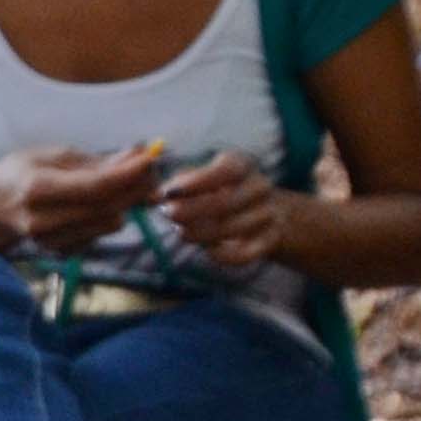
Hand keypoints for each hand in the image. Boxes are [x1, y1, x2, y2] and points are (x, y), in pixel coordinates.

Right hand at [0, 145, 164, 254]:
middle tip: (148, 168)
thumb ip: (94, 161)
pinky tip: (92, 205)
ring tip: (117, 184)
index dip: (128, 173)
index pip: (95, 186)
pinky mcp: (61, 252)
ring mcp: (53, 241)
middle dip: (136, 186)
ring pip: (111, 223)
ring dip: (123, 203)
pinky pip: (100, 234)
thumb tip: (137, 157)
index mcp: (37, 189)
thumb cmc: (16, 175)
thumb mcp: (48, 156)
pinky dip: (105, 217)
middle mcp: (45, 220)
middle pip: (109, 207)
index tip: (151, 156)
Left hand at [159, 150, 287, 270]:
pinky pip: (244, 254)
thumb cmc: (217, 190)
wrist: (262, 210)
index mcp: (241, 164)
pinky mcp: (270, 239)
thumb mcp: (199, 180)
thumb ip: (176, 186)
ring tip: (182, 231)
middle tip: (168, 215)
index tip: (168, 193)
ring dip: (200, 234)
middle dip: (190, 211)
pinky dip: (221, 255)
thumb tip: (151, 196)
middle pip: (225, 203)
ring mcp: (269, 213)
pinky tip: (208, 249)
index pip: (225, 171)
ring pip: (230, 229)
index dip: (196, 183)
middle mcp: (260, 186)